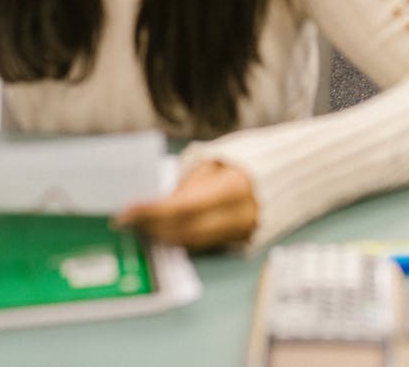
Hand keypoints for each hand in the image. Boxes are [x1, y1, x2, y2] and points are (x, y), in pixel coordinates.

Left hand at [113, 160, 257, 249]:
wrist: (281, 177)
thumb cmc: (239, 165)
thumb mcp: (212, 164)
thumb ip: (186, 185)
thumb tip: (155, 203)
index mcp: (233, 188)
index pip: (184, 206)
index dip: (153, 212)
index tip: (127, 212)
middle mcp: (239, 216)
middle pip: (186, 230)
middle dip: (153, 226)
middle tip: (126, 221)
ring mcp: (241, 233)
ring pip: (192, 242)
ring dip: (162, 236)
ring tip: (138, 226)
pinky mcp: (238, 242)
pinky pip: (202, 245)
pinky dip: (179, 239)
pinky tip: (160, 232)